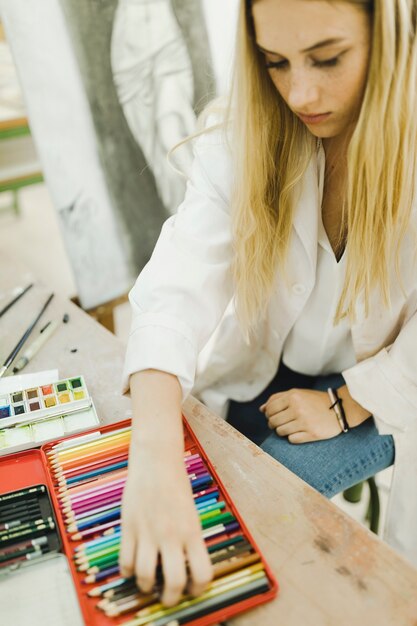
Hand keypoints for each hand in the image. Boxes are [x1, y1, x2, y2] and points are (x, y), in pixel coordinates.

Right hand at [119, 442, 212, 605]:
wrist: (157, 460)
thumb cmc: (176, 483)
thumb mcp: (191, 513)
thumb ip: (188, 538)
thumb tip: (184, 566)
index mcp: (192, 531)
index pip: (202, 573)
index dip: (198, 589)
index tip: (193, 590)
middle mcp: (171, 535)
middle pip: (174, 582)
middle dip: (170, 598)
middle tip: (168, 598)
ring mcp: (148, 532)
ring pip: (145, 576)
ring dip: (145, 586)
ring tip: (147, 584)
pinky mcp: (129, 527)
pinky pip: (125, 560)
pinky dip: (127, 571)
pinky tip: (131, 568)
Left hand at [259, 388, 341, 442]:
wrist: (340, 408)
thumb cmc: (314, 401)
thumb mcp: (297, 394)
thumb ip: (277, 399)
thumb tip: (261, 409)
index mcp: (293, 396)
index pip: (269, 409)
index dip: (268, 414)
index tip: (273, 415)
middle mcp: (298, 408)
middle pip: (273, 422)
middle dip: (273, 424)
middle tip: (280, 423)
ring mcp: (305, 422)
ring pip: (280, 432)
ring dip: (282, 431)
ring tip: (290, 427)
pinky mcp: (312, 434)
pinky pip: (292, 439)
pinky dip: (292, 437)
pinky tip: (299, 431)